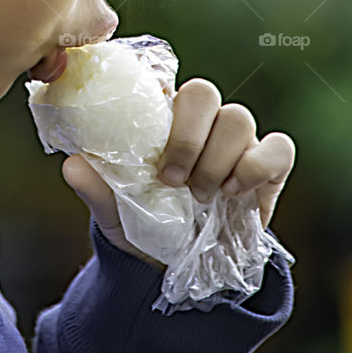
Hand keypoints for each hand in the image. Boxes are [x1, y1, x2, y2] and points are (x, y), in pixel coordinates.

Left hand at [62, 78, 295, 265]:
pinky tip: (236, 194)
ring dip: (217, 158)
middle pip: (205, 93)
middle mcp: (203, 122)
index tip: (150, 141)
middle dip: (187, 136)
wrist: (178, 270)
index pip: (167, 82)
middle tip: (172, 180)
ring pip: (238, 118)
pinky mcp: (270, 167)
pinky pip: (279, 147)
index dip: (161, 98)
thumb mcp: (114, 212)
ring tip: (202, 196)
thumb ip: (96, 188)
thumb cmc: (142, 227)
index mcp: (164, 120)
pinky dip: (258, 166)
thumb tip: (72, 165)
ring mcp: (239, 141)